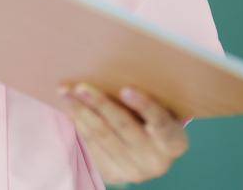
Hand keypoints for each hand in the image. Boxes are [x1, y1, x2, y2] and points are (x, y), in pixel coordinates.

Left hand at [59, 82, 187, 183]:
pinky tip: (71, 111)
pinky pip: (92, 147)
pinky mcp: (114, 175)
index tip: (125, 89)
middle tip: (81, 86)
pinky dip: (80, 126)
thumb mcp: (165, 112)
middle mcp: (157, 162)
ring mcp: (134, 171)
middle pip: (125, 127)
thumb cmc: (158, 120)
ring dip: (82, 113)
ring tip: (67, 94)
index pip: (161, 122)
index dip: (144, 105)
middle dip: (101, 104)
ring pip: (103, 137)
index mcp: (175, 143)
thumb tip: (120, 68)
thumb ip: (152, 98)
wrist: (151, 155)